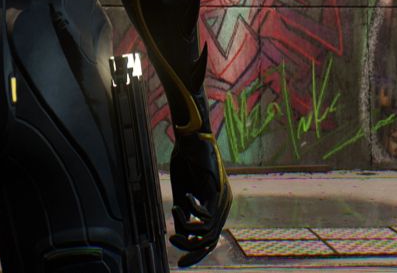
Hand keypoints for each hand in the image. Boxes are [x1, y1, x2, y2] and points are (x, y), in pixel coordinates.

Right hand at [167, 131, 229, 265]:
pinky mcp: (217, 190)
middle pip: (211, 241)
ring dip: (186, 230)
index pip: (211, 239)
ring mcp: (223, 198)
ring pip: (207, 232)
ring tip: (173, 218)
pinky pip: (205, 215)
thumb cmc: (188, 161)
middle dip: (191, 249)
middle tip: (172, 242)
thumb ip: (185, 213)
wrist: (192, 136)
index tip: (180, 260)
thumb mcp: (184, 192)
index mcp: (218, 205)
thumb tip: (181, 234)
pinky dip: (189, 212)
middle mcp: (225, 204)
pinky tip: (181, 201)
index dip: (196, 253)